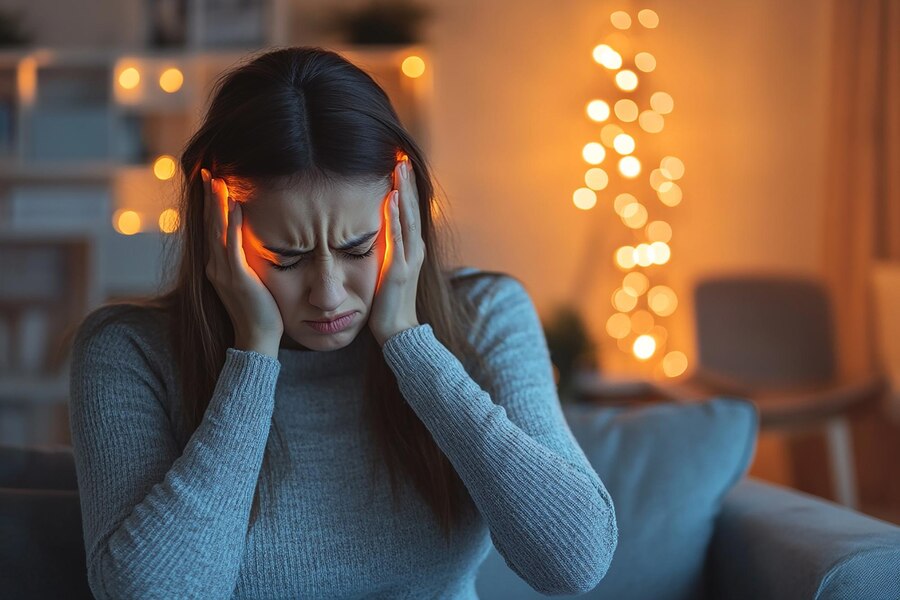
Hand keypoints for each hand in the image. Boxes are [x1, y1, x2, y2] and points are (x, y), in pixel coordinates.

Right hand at [202, 168, 282, 356]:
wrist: (257, 339)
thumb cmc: (258, 312)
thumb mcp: (250, 281)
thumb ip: (245, 262)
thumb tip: (252, 246)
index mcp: (217, 266)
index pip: (212, 229)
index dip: (210, 205)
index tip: (212, 182)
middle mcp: (215, 266)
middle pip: (209, 224)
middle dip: (209, 197)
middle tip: (208, 171)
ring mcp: (224, 272)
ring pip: (217, 231)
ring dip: (217, 204)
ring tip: (217, 180)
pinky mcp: (238, 278)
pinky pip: (233, 247)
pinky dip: (233, 225)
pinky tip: (235, 207)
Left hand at [369, 153, 424, 346]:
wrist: (397, 331)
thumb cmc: (389, 304)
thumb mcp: (387, 271)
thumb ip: (385, 252)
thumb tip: (374, 235)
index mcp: (412, 249)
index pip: (410, 212)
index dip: (406, 188)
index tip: (398, 166)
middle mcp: (414, 250)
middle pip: (413, 208)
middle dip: (407, 182)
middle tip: (401, 156)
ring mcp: (409, 258)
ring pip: (409, 217)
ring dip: (404, 190)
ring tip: (399, 167)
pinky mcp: (399, 268)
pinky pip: (398, 236)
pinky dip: (396, 215)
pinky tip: (393, 197)